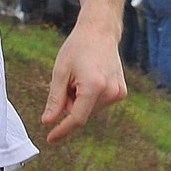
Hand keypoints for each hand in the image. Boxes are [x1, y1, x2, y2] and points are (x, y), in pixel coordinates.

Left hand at [41, 19, 127, 144]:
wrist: (100, 31)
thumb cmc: (77, 48)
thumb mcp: (60, 72)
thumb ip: (55, 99)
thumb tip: (48, 122)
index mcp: (94, 87)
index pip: (76, 119)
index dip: (62, 130)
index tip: (50, 139)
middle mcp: (110, 92)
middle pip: (81, 113)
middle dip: (70, 103)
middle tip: (69, 80)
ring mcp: (118, 93)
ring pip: (89, 110)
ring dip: (80, 100)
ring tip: (82, 76)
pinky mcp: (121, 92)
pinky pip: (98, 104)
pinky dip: (90, 97)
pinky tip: (92, 78)